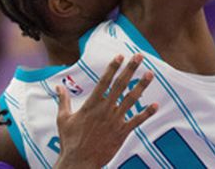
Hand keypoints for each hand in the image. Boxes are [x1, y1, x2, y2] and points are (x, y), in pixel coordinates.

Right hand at [54, 54, 156, 168]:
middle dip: (130, 69)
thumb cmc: (69, 142)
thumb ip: (63, 100)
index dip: (113, 67)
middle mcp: (105, 109)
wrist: (78, 163)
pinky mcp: (121, 132)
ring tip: (150, 74)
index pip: (104, 81)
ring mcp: (114, 120)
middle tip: (139, 56)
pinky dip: (146, 113)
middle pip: (120, 85)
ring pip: (131, 99)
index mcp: (92, 105)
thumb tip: (58, 86)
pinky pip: (136, 121)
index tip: (120, 55)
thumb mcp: (63, 119)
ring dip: (141, 86)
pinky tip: (155, 105)